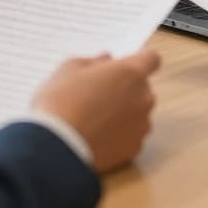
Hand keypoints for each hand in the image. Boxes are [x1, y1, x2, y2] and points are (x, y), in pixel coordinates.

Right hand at [33, 49, 160, 171]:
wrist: (56, 146)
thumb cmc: (61, 102)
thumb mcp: (70, 68)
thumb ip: (94, 62)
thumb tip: (105, 61)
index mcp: (130, 73)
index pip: (151, 58)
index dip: (139, 61)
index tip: (125, 67)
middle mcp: (143, 98)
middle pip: (142, 88)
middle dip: (125, 89)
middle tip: (98, 94)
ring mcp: (141, 125)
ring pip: (138, 113)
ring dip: (123, 113)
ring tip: (94, 118)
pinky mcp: (134, 148)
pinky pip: (131, 136)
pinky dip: (119, 135)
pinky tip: (97, 136)